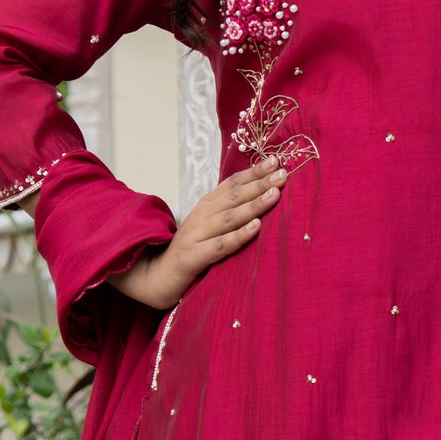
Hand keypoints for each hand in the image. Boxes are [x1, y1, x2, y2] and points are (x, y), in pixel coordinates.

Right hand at [110, 158, 286, 313]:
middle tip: (283, 174)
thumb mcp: (208, 228)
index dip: (252, 172)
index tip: (275, 161)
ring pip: (228, 217)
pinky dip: (238, 235)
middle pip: (233, 197)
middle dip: (259, 183)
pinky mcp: (191, 257)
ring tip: (275, 194)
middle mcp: (199, 216)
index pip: (231, 184)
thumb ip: (228, 213)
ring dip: (253, 205)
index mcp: (205, 207)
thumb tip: (262, 198)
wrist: (157, 278)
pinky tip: (256, 227)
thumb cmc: (191, 252)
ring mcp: (194, 236)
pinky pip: (219, 246)